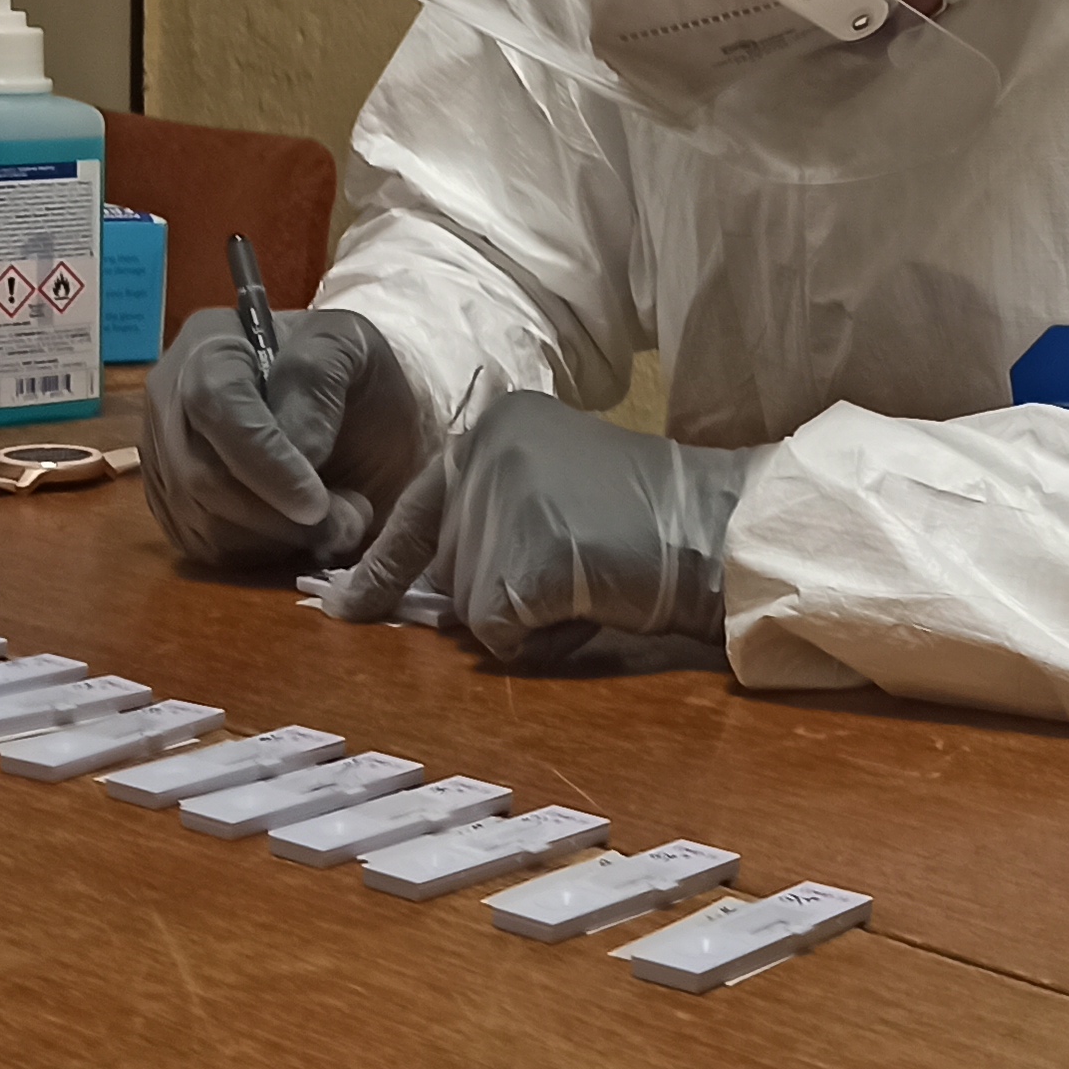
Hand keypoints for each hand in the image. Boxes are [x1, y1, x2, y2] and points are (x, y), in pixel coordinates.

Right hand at [141, 307, 423, 569]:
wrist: (353, 414)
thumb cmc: (351, 374)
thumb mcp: (353, 348)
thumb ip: (320, 379)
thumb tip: (298, 448)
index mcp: (210, 343)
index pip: (214, 402)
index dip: (262, 459)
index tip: (315, 503)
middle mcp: (168, 398)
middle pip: (197, 473)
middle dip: (277, 514)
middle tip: (347, 521)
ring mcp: (163, 455)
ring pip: (201, 520)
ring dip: (277, 539)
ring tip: (338, 523)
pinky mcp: (172, 504)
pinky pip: (203, 547)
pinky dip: (260, 554)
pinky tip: (301, 533)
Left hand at [316, 388, 757, 666]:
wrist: (723, 528)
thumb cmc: (648, 521)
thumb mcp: (554, 490)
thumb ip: (487, 520)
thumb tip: (393, 594)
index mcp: (492, 427)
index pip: (416, 510)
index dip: (385, 566)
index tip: (345, 603)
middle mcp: (484, 453)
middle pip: (443, 567)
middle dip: (491, 595)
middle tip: (574, 572)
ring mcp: (504, 505)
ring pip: (468, 608)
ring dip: (524, 621)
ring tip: (590, 583)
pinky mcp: (526, 563)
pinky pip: (501, 638)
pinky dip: (545, 641)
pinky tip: (593, 603)